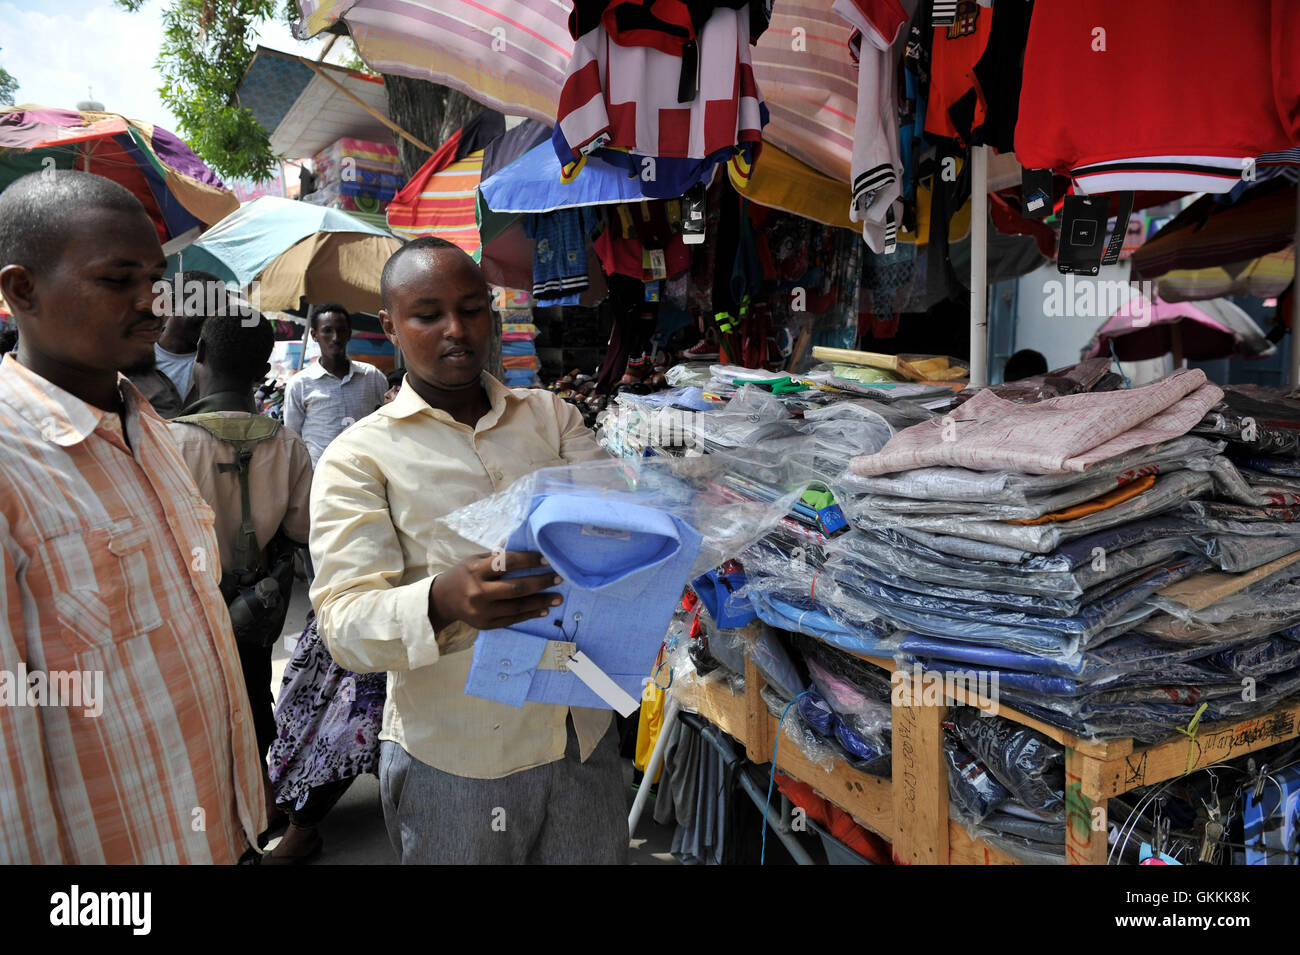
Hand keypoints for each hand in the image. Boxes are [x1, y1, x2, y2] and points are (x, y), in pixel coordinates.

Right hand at [428, 551, 562, 631]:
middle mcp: (478, 592)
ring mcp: (482, 611)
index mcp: (476, 570)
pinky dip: (530, 615)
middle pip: (516, 588)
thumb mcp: (475, 560)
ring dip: (541, 602)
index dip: (529, 560)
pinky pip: (513, 620)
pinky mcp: (486, 624)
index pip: (507, 563)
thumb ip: (497, 558)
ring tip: (558, 598)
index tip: (547, 560)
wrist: (443, 600)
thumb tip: (528, 552)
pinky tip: (544, 610)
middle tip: (559, 578)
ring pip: (518, 607)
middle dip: (541, 582)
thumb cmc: (464, 574)